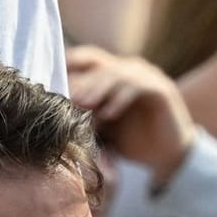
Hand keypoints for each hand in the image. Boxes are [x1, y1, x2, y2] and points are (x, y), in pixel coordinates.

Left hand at [67, 46, 193, 186]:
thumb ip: (84, 115)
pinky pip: (138, 87)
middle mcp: (127, 69)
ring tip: (82, 105)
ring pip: (116, 72)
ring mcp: (145, 77)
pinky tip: (108, 114)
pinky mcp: (161, 90)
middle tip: (65, 97)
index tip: (49, 83)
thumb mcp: (101, 127)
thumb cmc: (130, 140)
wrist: (167, 158)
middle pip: (96, 62)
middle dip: (79, 80)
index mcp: (111, 74)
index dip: (67, 66)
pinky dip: (120, 98)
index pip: (85, 58)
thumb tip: (55, 112)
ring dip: (97, 88)